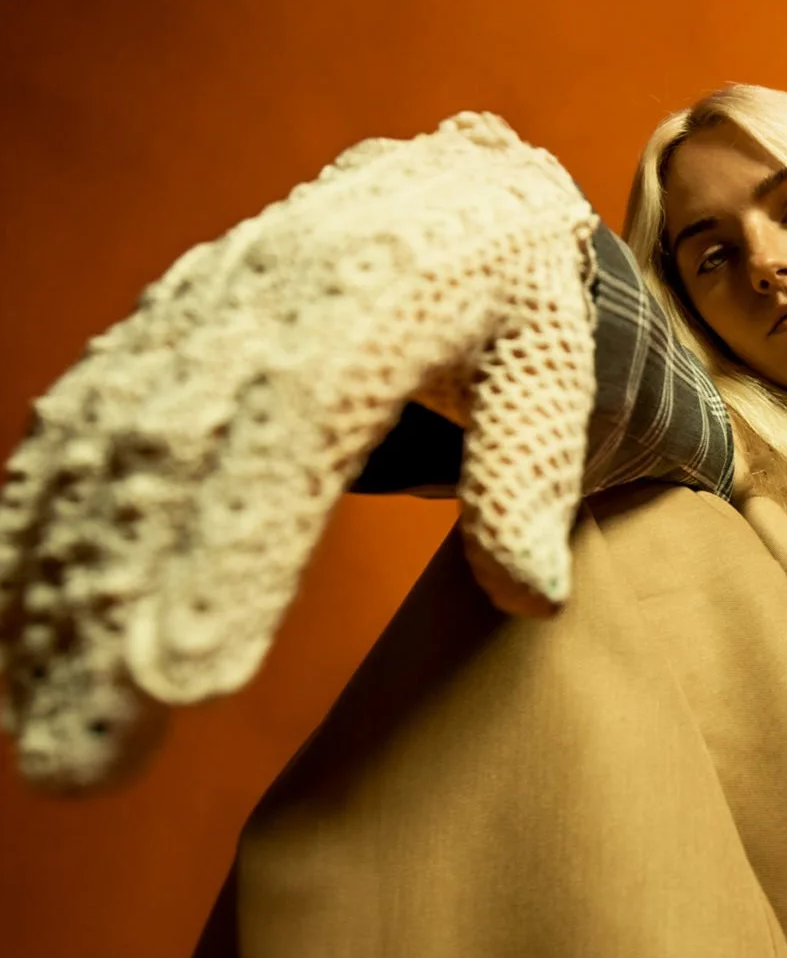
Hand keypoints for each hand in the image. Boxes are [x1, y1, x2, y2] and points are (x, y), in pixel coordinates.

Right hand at [0, 111, 600, 793]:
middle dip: (105, 623)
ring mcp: (193, 322)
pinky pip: (80, 430)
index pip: (284, 445)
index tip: (190, 682)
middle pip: (163, 472)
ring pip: (101, 461)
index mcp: (364, 307)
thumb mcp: (561, 356)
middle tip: (75, 767)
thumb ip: (532, 462)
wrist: (463, 190)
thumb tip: (529, 596)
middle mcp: (255, 307)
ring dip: (51, 595)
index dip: (228, 561)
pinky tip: (12, 620)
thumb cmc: (524, 292)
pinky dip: (34, 522)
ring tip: (35, 731)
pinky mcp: (161, 341)